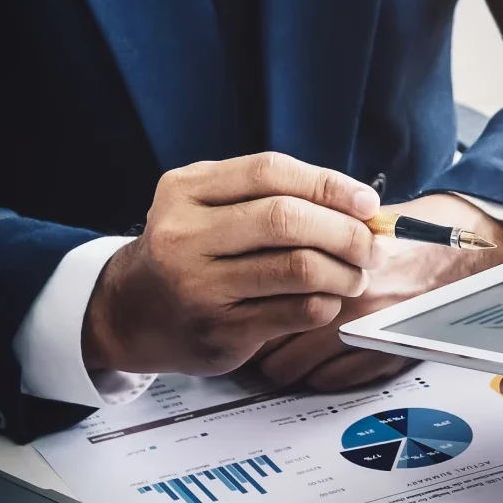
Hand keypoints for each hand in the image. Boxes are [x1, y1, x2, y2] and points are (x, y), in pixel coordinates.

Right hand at [83, 153, 381, 375]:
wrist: (131, 313)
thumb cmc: (192, 253)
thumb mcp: (210, 208)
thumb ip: (272, 197)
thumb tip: (361, 206)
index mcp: (186, 190)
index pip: (270, 172)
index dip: (329, 185)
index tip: (367, 203)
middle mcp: (185, 235)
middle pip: (287, 220)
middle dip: (345, 232)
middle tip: (371, 246)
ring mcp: (200, 285)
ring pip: (299, 269)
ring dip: (344, 273)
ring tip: (355, 276)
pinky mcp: (221, 330)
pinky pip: (297, 311)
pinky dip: (327, 304)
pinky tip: (328, 300)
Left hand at [257, 194, 502, 390]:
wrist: (471, 255)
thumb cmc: (421, 234)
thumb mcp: (360, 221)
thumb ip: (313, 235)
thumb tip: (263, 245)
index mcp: (336, 264)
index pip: (264, 296)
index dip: (246, 302)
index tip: (240, 303)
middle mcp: (348, 303)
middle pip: (270, 338)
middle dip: (256, 339)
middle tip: (250, 333)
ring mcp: (366, 336)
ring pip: (291, 367)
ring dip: (282, 362)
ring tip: (278, 352)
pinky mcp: (385, 358)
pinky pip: (330, 380)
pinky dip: (318, 374)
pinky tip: (317, 361)